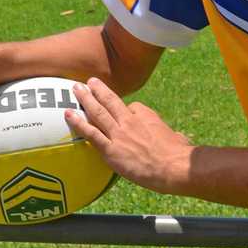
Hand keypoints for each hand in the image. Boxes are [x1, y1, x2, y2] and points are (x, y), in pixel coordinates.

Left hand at [66, 78, 192, 194]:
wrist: (174, 166)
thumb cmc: (179, 154)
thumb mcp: (177, 137)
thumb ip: (170, 136)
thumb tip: (178, 139)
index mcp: (146, 115)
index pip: (131, 108)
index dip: (126, 111)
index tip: (123, 114)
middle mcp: (130, 120)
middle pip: (110, 101)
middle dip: (98, 90)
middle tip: (89, 81)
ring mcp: (119, 134)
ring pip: (98, 111)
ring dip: (85, 98)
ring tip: (76, 89)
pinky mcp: (111, 149)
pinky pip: (90, 133)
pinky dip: (78, 122)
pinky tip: (68, 114)